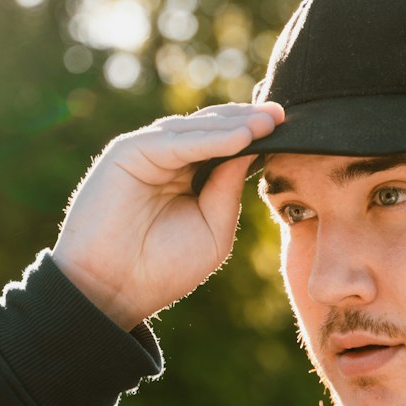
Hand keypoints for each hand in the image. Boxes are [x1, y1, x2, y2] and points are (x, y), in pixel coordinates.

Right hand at [49, 101, 284, 327]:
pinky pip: (176, 142)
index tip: (293, 131)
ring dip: (235, 124)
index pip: (226, 147)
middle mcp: (168, 160)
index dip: (256, 137)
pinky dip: (209, 139)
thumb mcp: (213, 229)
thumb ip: (229, 190)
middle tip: (285, 116)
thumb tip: (252, 149)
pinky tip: (240, 139)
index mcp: (187, 178)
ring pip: (197, 129)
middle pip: (214, 129)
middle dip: (250, 121)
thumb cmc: (162, 269)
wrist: (113, 290)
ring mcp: (147, 153)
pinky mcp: (128, 152)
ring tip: (270, 123)